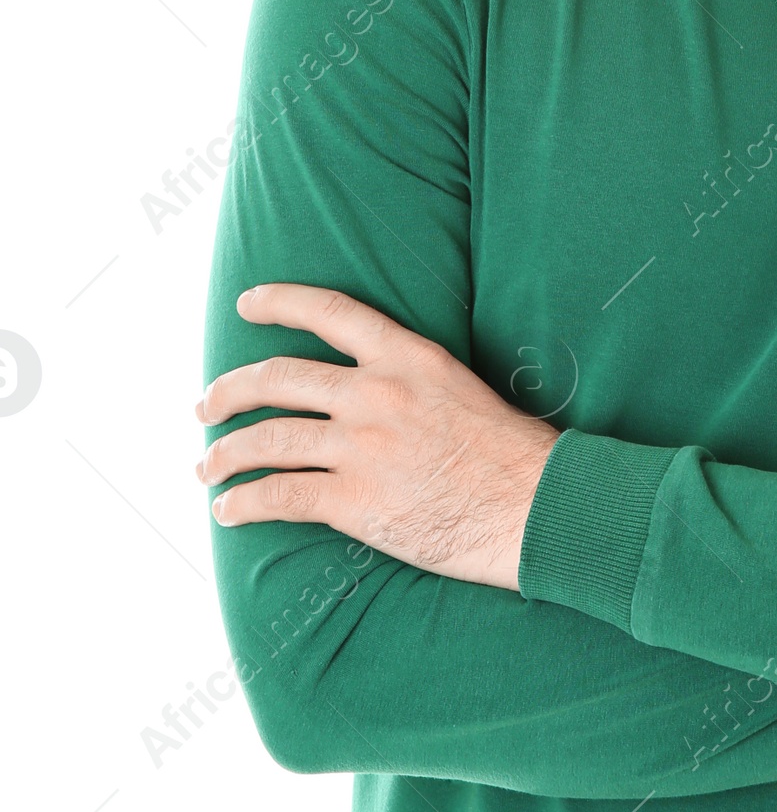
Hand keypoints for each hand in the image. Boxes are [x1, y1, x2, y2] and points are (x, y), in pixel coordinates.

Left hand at [196, 284, 561, 588]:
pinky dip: (243, 503)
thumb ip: (411, 382)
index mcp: (408, 357)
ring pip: (267, 439)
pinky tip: (228, 510)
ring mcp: (362, 447)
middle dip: (228, 391)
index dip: (281, 301)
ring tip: (205, 466)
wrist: (536, 507)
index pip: (330, 311)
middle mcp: (377, 393)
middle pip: (277, 377)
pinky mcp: (355, 501)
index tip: (247, 303)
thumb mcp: (464, 388)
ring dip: (223, 454)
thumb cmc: (514, 456)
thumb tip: (370, 395)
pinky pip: (279, 495)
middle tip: (206, 406)